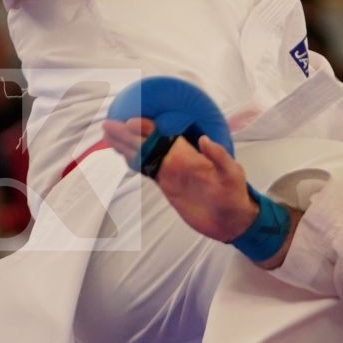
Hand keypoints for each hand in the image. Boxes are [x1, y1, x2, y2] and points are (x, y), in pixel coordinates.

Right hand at [102, 118, 258, 242]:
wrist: (231, 221)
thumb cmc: (234, 195)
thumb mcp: (231, 174)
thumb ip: (219, 157)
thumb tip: (205, 140)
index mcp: (190, 154)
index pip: (164, 136)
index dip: (147, 128)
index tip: (130, 122)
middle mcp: (177, 160)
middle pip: (148, 142)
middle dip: (127, 133)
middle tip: (108, 124)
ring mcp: (171, 173)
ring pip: (143, 155)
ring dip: (125, 145)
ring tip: (107, 135)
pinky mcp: (168, 187)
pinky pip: (147, 171)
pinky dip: (133, 162)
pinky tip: (121, 154)